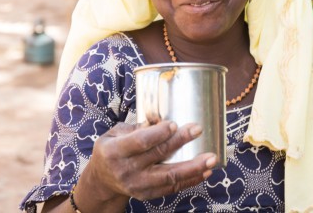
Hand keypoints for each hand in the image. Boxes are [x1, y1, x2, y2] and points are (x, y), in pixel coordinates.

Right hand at [75, 121, 216, 210]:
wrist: (102, 181)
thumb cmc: (110, 150)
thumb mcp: (114, 134)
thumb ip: (136, 127)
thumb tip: (161, 117)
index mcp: (115, 151)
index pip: (140, 142)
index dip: (159, 133)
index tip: (174, 124)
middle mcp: (126, 170)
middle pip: (158, 156)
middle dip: (180, 142)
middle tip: (198, 130)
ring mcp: (137, 185)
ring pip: (169, 177)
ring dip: (193, 167)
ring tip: (211, 159)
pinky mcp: (147, 194)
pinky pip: (172, 188)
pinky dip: (190, 180)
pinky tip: (204, 172)